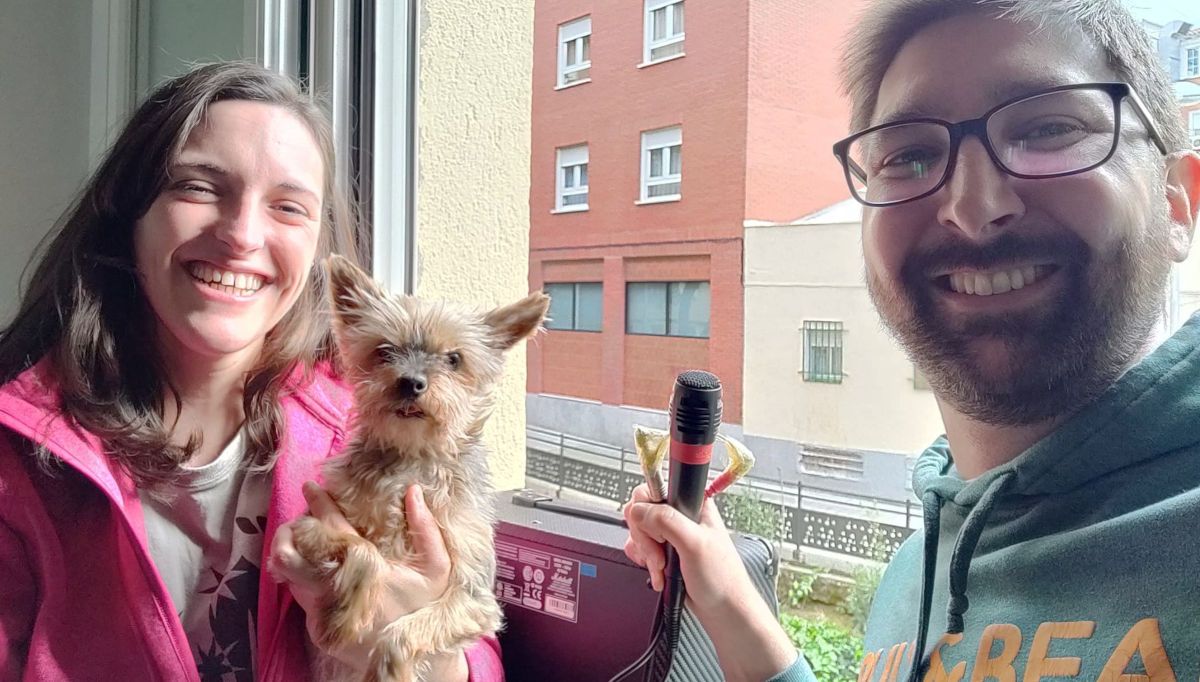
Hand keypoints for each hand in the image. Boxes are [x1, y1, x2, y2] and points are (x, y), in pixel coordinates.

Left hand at [269, 482, 466, 679]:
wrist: (413, 662)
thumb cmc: (424, 608)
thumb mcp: (438, 569)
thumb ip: (426, 529)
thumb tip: (413, 491)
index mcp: (365, 567)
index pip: (331, 528)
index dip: (318, 504)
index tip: (312, 486)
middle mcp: (337, 587)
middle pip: (291, 553)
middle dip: (289, 530)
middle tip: (299, 517)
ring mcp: (323, 609)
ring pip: (288, 574)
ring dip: (290, 552)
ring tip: (301, 539)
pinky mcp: (318, 627)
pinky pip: (299, 594)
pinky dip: (299, 576)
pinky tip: (314, 568)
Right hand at [623, 483, 796, 680]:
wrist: (722, 610)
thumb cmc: (722, 578)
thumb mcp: (695, 544)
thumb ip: (667, 521)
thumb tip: (639, 510)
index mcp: (693, 503)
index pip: (654, 489)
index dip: (647, 509)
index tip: (653, 528)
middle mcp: (681, 515)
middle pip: (641, 511)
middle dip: (645, 537)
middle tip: (660, 553)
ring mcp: (671, 534)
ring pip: (639, 531)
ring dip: (646, 553)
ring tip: (663, 567)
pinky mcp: (664, 550)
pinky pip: (640, 548)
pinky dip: (645, 562)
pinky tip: (660, 574)